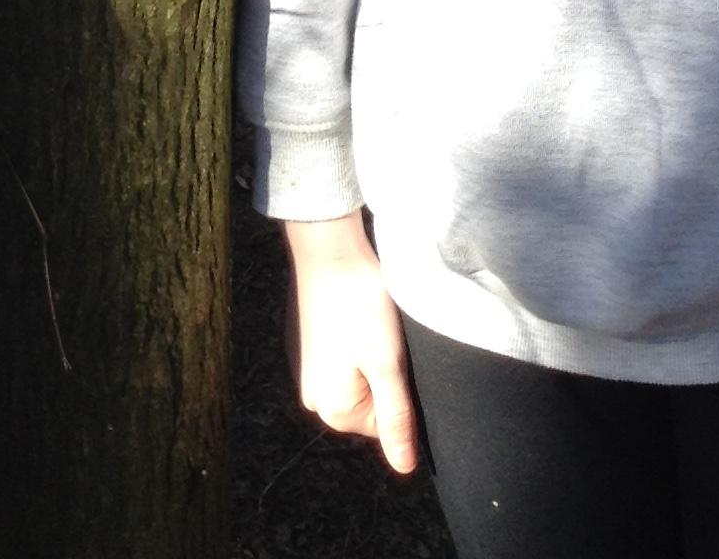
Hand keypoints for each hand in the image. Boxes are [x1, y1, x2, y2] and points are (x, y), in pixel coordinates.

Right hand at [283, 213, 421, 476]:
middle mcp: (318, 400)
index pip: (388, 425)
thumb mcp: (387, 364)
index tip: (398, 358)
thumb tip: (405, 467)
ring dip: (377, 362)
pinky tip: (363, 323)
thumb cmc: (361, 305)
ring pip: (365, 384)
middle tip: (386, 341)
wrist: (331, 251)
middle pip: (374, 406)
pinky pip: (350, 367)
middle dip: (388, 377)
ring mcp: (314, 375)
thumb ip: (396, 418)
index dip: (402, 392)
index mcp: (334, 410)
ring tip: (374, 329)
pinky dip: (364, 349)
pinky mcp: (317, 351)